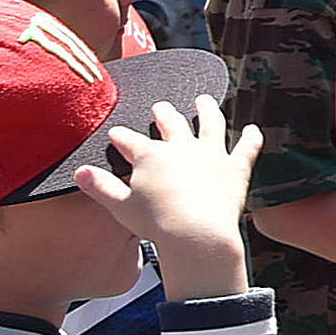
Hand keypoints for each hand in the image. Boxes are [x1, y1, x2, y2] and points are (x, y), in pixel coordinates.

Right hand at [76, 96, 257, 299]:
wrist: (196, 235)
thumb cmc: (156, 223)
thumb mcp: (120, 206)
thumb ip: (101, 187)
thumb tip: (80, 172)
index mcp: (150, 156)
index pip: (130, 141)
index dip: (121, 136)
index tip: (116, 132)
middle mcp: (181, 148)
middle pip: (171, 123)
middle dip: (163, 114)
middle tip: (159, 106)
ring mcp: (211, 155)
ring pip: (210, 124)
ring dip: (207, 110)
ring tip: (204, 100)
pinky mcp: (235, 169)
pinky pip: (246, 148)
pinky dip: (252, 138)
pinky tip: (255, 129)